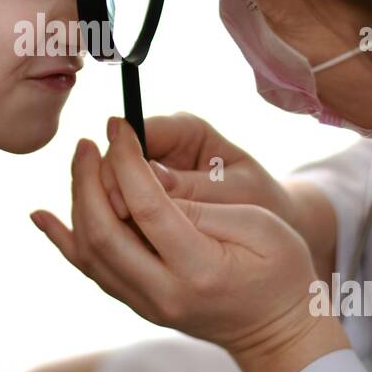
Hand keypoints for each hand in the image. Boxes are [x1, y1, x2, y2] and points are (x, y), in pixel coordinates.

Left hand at [30, 119, 347, 371]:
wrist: (276, 331)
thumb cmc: (280, 270)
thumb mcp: (259, 225)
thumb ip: (201, 204)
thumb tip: (147, 180)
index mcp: (199, 269)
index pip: (146, 207)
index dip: (125, 160)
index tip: (117, 127)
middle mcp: (164, 293)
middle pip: (103, 231)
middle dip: (87, 178)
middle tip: (89, 142)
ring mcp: (146, 304)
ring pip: (89, 251)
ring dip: (77, 200)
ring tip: (81, 160)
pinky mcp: (137, 303)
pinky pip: (90, 270)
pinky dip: (63, 240)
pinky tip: (41, 215)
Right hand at [98, 113, 292, 225]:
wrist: (270, 220)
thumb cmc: (260, 202)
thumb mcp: (237, 193)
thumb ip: (197, 188)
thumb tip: (156, 180)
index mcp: (187, 129)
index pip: (140, 134)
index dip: (124, 166)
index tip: (124, 204)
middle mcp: (162, 142)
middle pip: (115, 158)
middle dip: (110, 188)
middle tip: (121, 224)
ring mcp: (148, 169)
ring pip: (109, 183)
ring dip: (106, 208)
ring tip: (122, 242)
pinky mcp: (142, 194)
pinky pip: (116, 204)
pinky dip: (111, 222)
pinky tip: (101, 239)